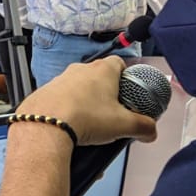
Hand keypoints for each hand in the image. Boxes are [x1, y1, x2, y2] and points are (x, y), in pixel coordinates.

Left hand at [13, 57, 157, 146]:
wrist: (46, 125)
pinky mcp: (45, 92)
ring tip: (90, 124)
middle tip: (112, 113)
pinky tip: (71, 126)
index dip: (126, 77)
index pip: (119, 63)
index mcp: (103, 70)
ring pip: (78, 88)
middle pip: (99, 77)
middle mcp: (80, 70)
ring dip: (85, 102)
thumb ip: (143, 127)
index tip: (129, 91)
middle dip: (106, 94)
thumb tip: (150, 131)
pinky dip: (67, 110)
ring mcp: (61, 79)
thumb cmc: (84, 117)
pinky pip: (61, 99)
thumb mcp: (124, 125)